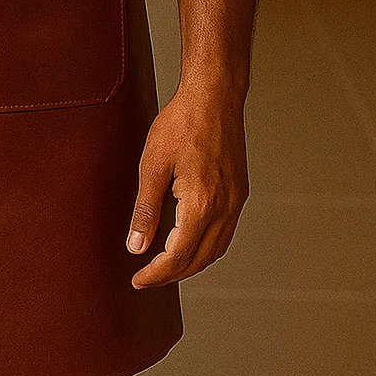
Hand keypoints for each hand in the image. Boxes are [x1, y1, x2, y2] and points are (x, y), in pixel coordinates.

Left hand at [126, 79, 248, 286]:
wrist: (213, 96)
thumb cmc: (181, 123)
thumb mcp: (152, 164)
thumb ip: (145, 210)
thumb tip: (135, 246)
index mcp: (201, 205)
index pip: (178, 256)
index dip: (156, 274)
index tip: (138, 280)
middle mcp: (224, 208)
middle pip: (199, 260)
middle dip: (172, 274)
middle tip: (147, 277)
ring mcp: (235, 201)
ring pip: (216, 249)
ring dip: (191, 264)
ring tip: (166, 265)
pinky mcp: (239, 192)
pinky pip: (225, 233)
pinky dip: (206, 246)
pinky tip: (190, 241)